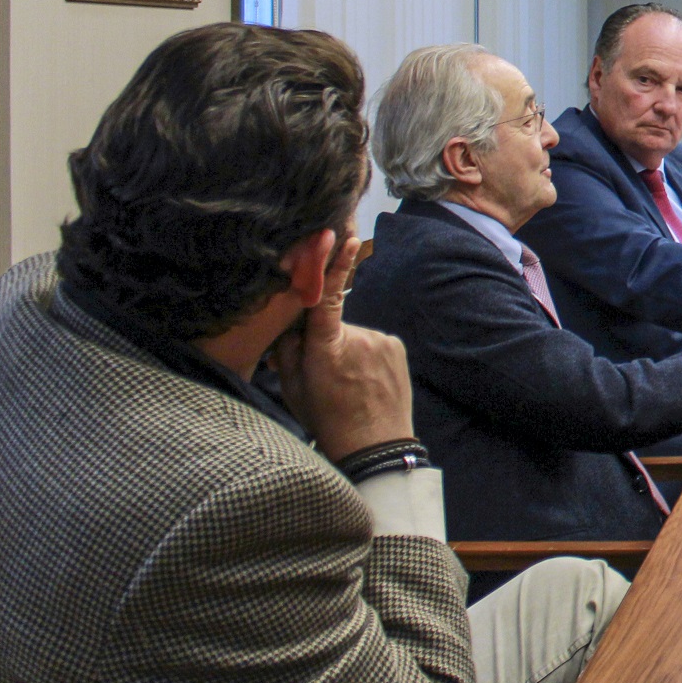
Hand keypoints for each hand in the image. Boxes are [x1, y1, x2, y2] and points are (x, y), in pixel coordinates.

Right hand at [270, 233, 415, 462]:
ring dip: (347, 349)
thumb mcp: (292, 387)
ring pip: (353, 334)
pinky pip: (373, 342)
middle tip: (325, 373)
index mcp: (325, 348)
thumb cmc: (327, 419)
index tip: (342, 236)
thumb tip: (286, 321)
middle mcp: (358, 337)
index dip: (333, 266)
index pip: (325, 298)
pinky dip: (366, 355)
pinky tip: (365, 380)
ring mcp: (381, 340)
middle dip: (323, 339)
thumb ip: (285, 349)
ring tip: (348, 382)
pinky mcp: (396, 346)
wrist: (375, 446)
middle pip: (331, 323)